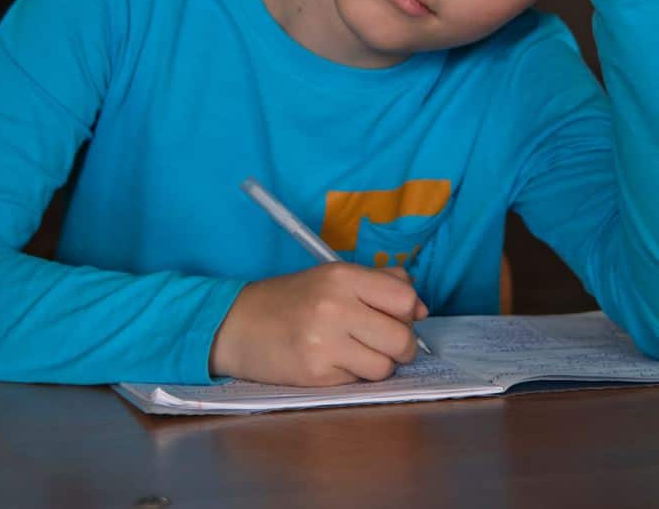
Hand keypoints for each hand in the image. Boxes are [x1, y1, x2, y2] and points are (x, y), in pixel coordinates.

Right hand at [209, 263, 428, 385]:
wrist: (237, 324)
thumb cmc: (291, 300)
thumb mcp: (332, 277)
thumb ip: (380, 284)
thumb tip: (421, 308)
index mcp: (343, 276)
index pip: (405, 299)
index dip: (409, 313)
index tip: (399, 318)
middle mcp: (335, 307)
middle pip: (402, 338)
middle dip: (401, 346)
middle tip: (383, 343)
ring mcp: (325, 343)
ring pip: (385, 366)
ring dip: (378, 364)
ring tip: (355, 353)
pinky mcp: (316, 374)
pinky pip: (358, 381)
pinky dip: (352, 375)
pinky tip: (332, 362)